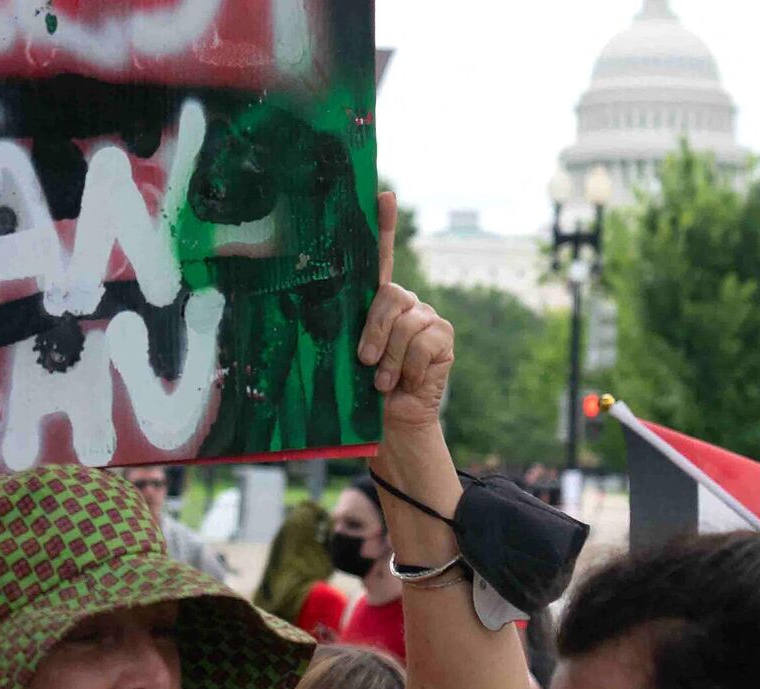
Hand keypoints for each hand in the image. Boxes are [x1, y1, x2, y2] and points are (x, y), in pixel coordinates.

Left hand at [358, 191, 454, 431]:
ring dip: (391, 360)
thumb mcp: (347, 355)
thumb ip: (345, 329)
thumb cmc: (361, 389)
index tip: (383, 194)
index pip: (382, 256)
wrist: (391, 423)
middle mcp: (406, 302)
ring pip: (406, 325)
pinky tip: (408, 382)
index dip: (384, 224)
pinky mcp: (444, 337)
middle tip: (365, 362)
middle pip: (389, 296)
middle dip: (374, 331)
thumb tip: (315, 312)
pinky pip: (423, 344)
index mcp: (378, 301)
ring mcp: (428, 317)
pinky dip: (410, 369)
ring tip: (384, 381)